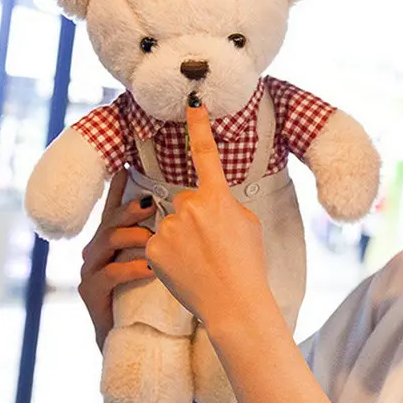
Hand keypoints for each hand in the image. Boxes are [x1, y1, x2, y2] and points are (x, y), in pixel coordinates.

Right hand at [78, 170, 156, 349]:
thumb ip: (174, 237)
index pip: (118, 208)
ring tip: (152, 239)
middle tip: (150, 203)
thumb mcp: (169, 261)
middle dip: (129, 208)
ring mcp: (92, 271)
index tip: (127, 165)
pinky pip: (107, 275)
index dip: (121, 187)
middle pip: (111, 220)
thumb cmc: (159, 299)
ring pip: (105, 242)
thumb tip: (199, 210)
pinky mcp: (92, 294)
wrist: (142, 342)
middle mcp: (100, 251)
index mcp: (119, 240)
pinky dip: (129, 269)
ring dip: (131, 237)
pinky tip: (149, 268)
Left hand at [145, 102, 272, 336]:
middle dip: (196, 217)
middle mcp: (191, 206)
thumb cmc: (247, 264)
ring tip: (201, 262)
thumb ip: (225, 206)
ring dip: (183, 237)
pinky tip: (185, 269)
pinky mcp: (154, 247)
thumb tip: (208, 204)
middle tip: (213, 245)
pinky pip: (159, 243)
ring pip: (172, 223)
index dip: (199, 124)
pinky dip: (168, 255)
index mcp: (218, 197)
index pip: (206, 154)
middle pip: (187, 200)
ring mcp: (170, 227)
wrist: (233, 302)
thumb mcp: (248, 225)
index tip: (193, 100)